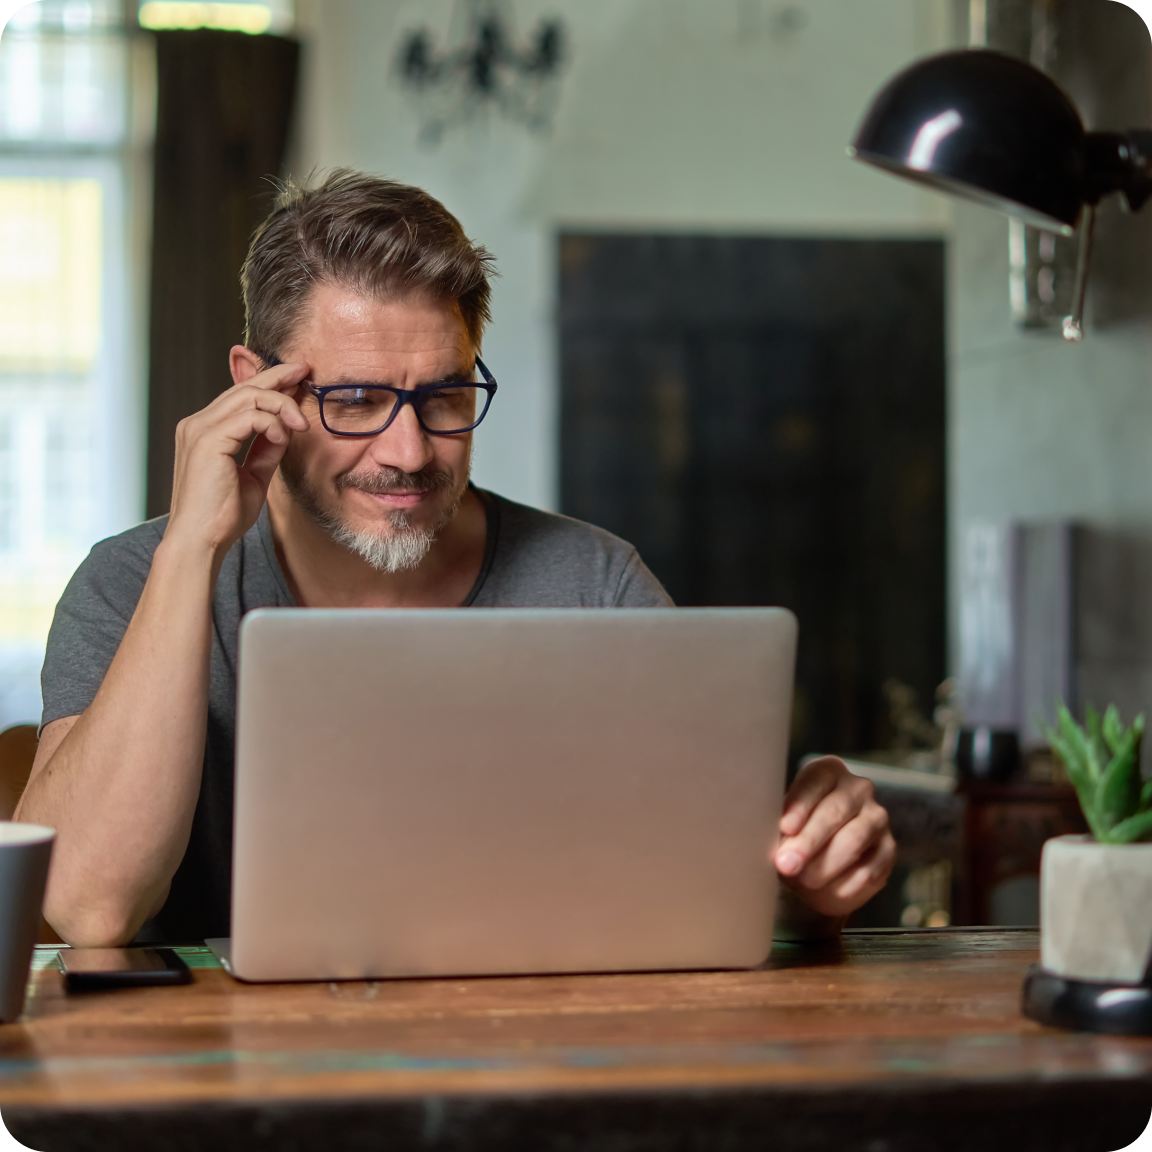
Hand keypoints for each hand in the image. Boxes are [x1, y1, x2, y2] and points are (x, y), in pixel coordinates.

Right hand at [167, 359, 310, 559]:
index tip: (296, 379)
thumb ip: (266, 450)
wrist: (201, 541)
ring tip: (301, 422)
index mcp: (204, 431)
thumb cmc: (222, 516)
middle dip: (278, 377)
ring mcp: (199, 429)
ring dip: (281, 404)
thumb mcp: (253, 476)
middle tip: (305, 372)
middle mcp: (197, 424)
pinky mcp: (208, 440)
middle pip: (243, 387)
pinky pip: (249, 416)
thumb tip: (285, 429)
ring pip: (248, 395)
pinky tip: (283, 437)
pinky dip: (272, 423)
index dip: (269, 382)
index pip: (239, 395)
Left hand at [773, 756, 895, 918]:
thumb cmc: (793, 836)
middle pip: (835, 811)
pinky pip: (870, 867)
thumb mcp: (781, 827)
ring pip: (854, 839)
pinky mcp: (888, 849)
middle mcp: (858, 789)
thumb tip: (782, 850)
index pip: (816, 780)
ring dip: (826, 864)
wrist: (816, 867)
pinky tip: (826, 890)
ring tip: (803, 880)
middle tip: (787, 863)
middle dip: (809, 841)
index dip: (800, 804)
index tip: (785, 827)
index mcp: (828, 772)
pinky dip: (845, 883)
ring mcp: (877, 818)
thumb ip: (782, 831)